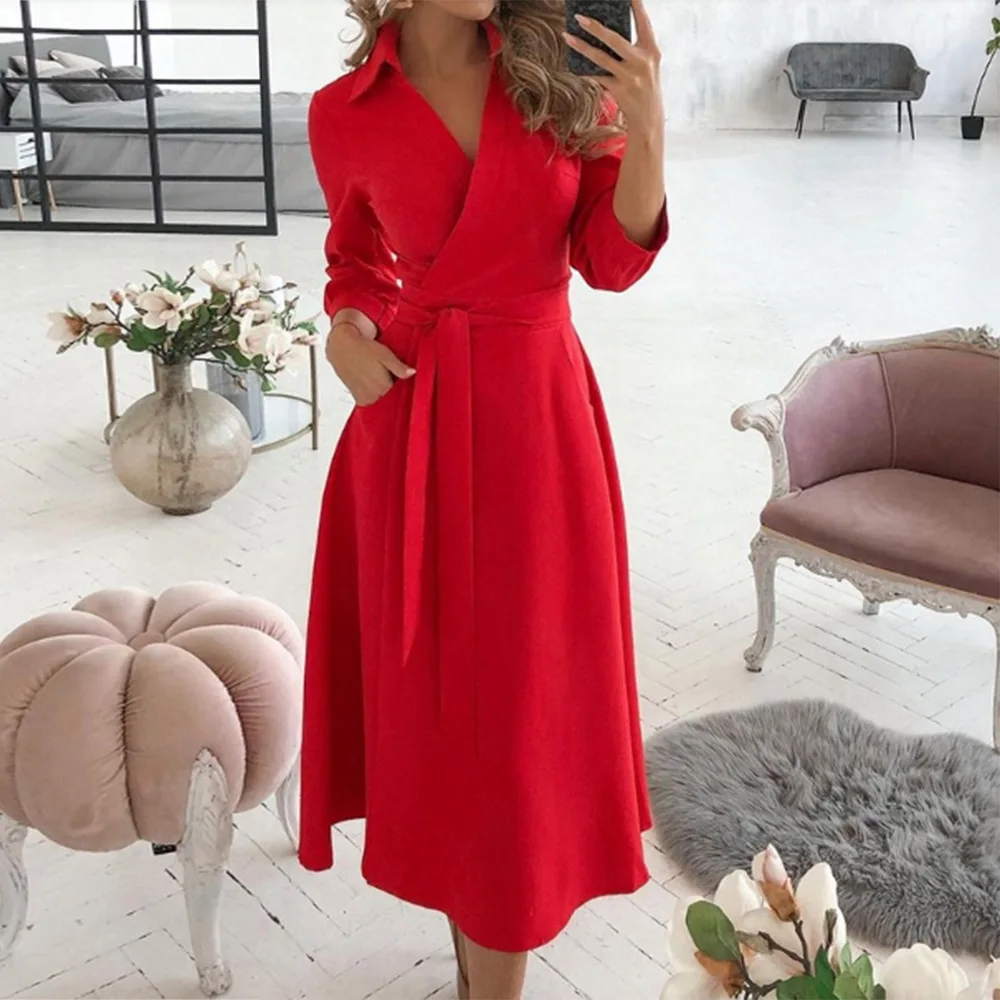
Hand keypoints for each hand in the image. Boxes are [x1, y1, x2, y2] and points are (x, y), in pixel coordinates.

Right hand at [326, 322, 414, 405]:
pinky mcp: (358, 399)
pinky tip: (368, 381)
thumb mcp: (385, 355)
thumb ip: (399, 368)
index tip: (393, 372)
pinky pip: (372, 401)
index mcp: (383, 386)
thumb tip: (412, 373)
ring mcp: (365, 399)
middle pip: (390, 395)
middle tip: (382, 371)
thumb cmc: (363, 349)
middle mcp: (373, 396)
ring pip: (381, 398)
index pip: (400, 389)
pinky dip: (372, 394)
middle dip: (389, 385)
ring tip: (373, 374)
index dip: (398, 380)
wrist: (342, 347)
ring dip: (380, 390)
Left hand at [564, 0, 662, 136]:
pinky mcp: (618, 90)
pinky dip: (585, 70)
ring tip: (567, 36)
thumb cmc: (645, 87)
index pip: (644, 22)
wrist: (649, 119)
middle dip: (595, 27)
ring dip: (581, 47)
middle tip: (579, 17)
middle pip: (615, 39)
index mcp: (652, 50)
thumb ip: (633, 49)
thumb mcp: (647, 65)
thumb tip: (605, 33)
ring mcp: (629, 77)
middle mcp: (641, 61)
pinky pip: (597, 76)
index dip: (636, 5)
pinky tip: (574, 65)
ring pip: (601, 58)